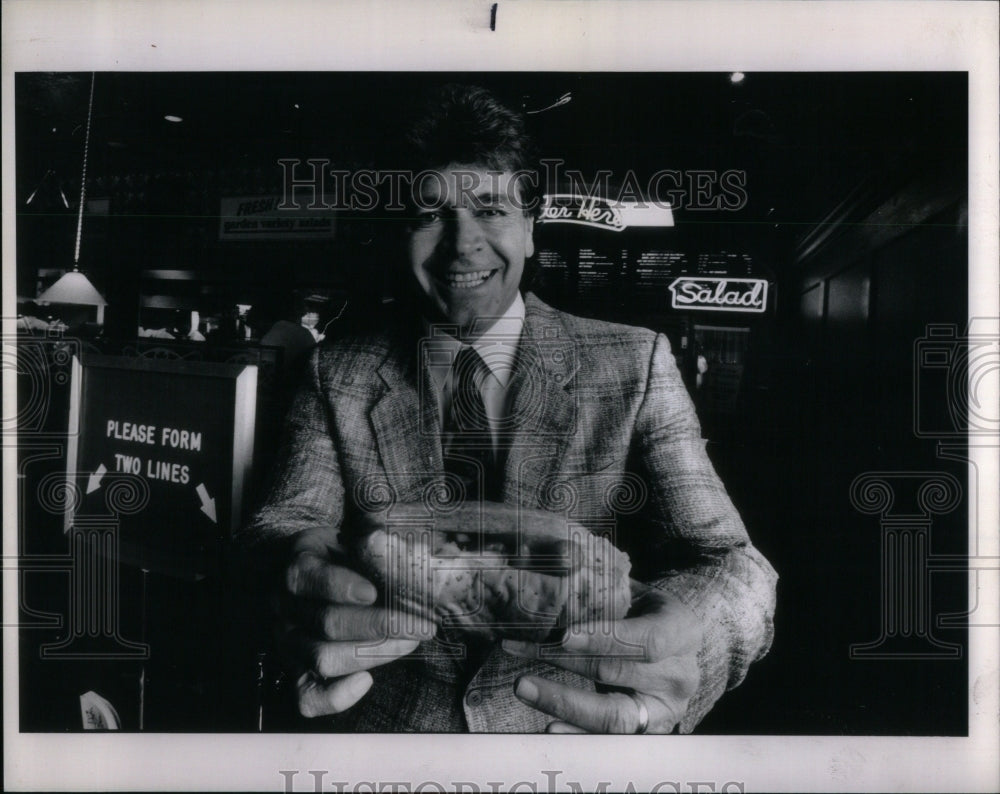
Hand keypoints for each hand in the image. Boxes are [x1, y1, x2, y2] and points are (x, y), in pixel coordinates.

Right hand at [279, 527, 436, 717]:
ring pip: (322, 658)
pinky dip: (336, 696)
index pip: (308, 577)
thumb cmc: (341, 557)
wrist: (312, 573)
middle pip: (325, 623)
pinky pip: (307, 697)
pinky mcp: (296, 671)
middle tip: (420, 624)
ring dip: (374, 654)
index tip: (373, 591)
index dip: (340, 586)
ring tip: (410, 642)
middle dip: (378, 626)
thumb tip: (405, 550)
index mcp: (296, 568)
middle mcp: (284, 607)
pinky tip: (366, 681)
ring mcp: (288, 642)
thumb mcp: (349, 538)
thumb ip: (370, 544)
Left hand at [502, 581, 701, 732]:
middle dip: (565, 662)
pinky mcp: (647, 733)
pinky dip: (577, 735)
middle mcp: (679, 676)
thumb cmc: (648, 613)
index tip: (563, 635)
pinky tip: (549, 727)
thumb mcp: (639, 594)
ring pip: (613, 715)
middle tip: (520, 648)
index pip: (646, 640)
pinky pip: (609, 740)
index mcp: (682, 631)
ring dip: (563, 702)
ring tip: (524, 686)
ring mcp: (665, 710)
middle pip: (618, 673)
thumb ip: (607, 587)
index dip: (605, 639)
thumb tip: (558, 566)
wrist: (677, 649)